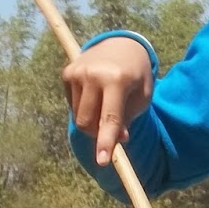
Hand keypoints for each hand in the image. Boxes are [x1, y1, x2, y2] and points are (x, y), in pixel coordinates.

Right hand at [62, 37, 153, 166]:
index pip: (110, 118)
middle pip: (88, 123)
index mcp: (116, 79)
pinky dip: (85, 109)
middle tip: (114, 131)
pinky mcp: (67, 73)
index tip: (102, 162)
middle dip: (98, 135)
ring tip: (107, 105)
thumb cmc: (136, 76)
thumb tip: (115, 140)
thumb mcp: (141, 97)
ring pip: (79, 117)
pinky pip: (73, 105)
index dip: (106, 142)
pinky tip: (96, 94)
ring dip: (93, 122)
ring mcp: (77, 72)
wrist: (121, 45)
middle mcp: (93, 74)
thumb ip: (127, 119)